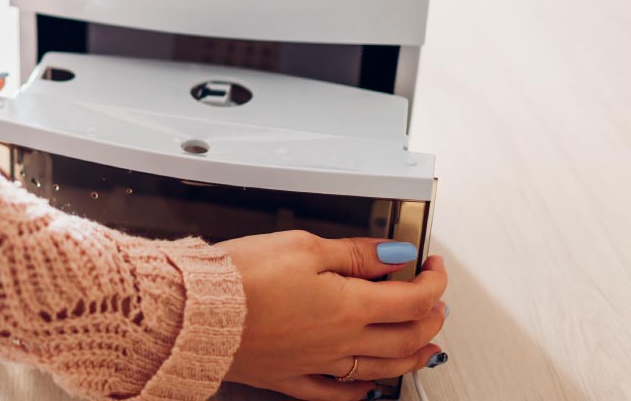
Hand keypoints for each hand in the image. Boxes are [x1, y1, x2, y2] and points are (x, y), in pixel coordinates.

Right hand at [218, 231, 448, 400]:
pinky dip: (360, 393)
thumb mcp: (302, 245)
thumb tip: (393, 255)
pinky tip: (369, 389)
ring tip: (428, 350)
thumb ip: (353, 252)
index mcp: (349, 306)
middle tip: (436, 304)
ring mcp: (316, 363)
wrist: (195, 312)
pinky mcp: (288, 377)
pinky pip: (335, 394)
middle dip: (430, 318)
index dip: (432, 280)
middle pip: (405, 336)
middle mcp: (340, 341)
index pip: (412, 298)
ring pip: (381, 368)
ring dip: (412, 357)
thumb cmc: (241, 277)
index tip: (433, 267)